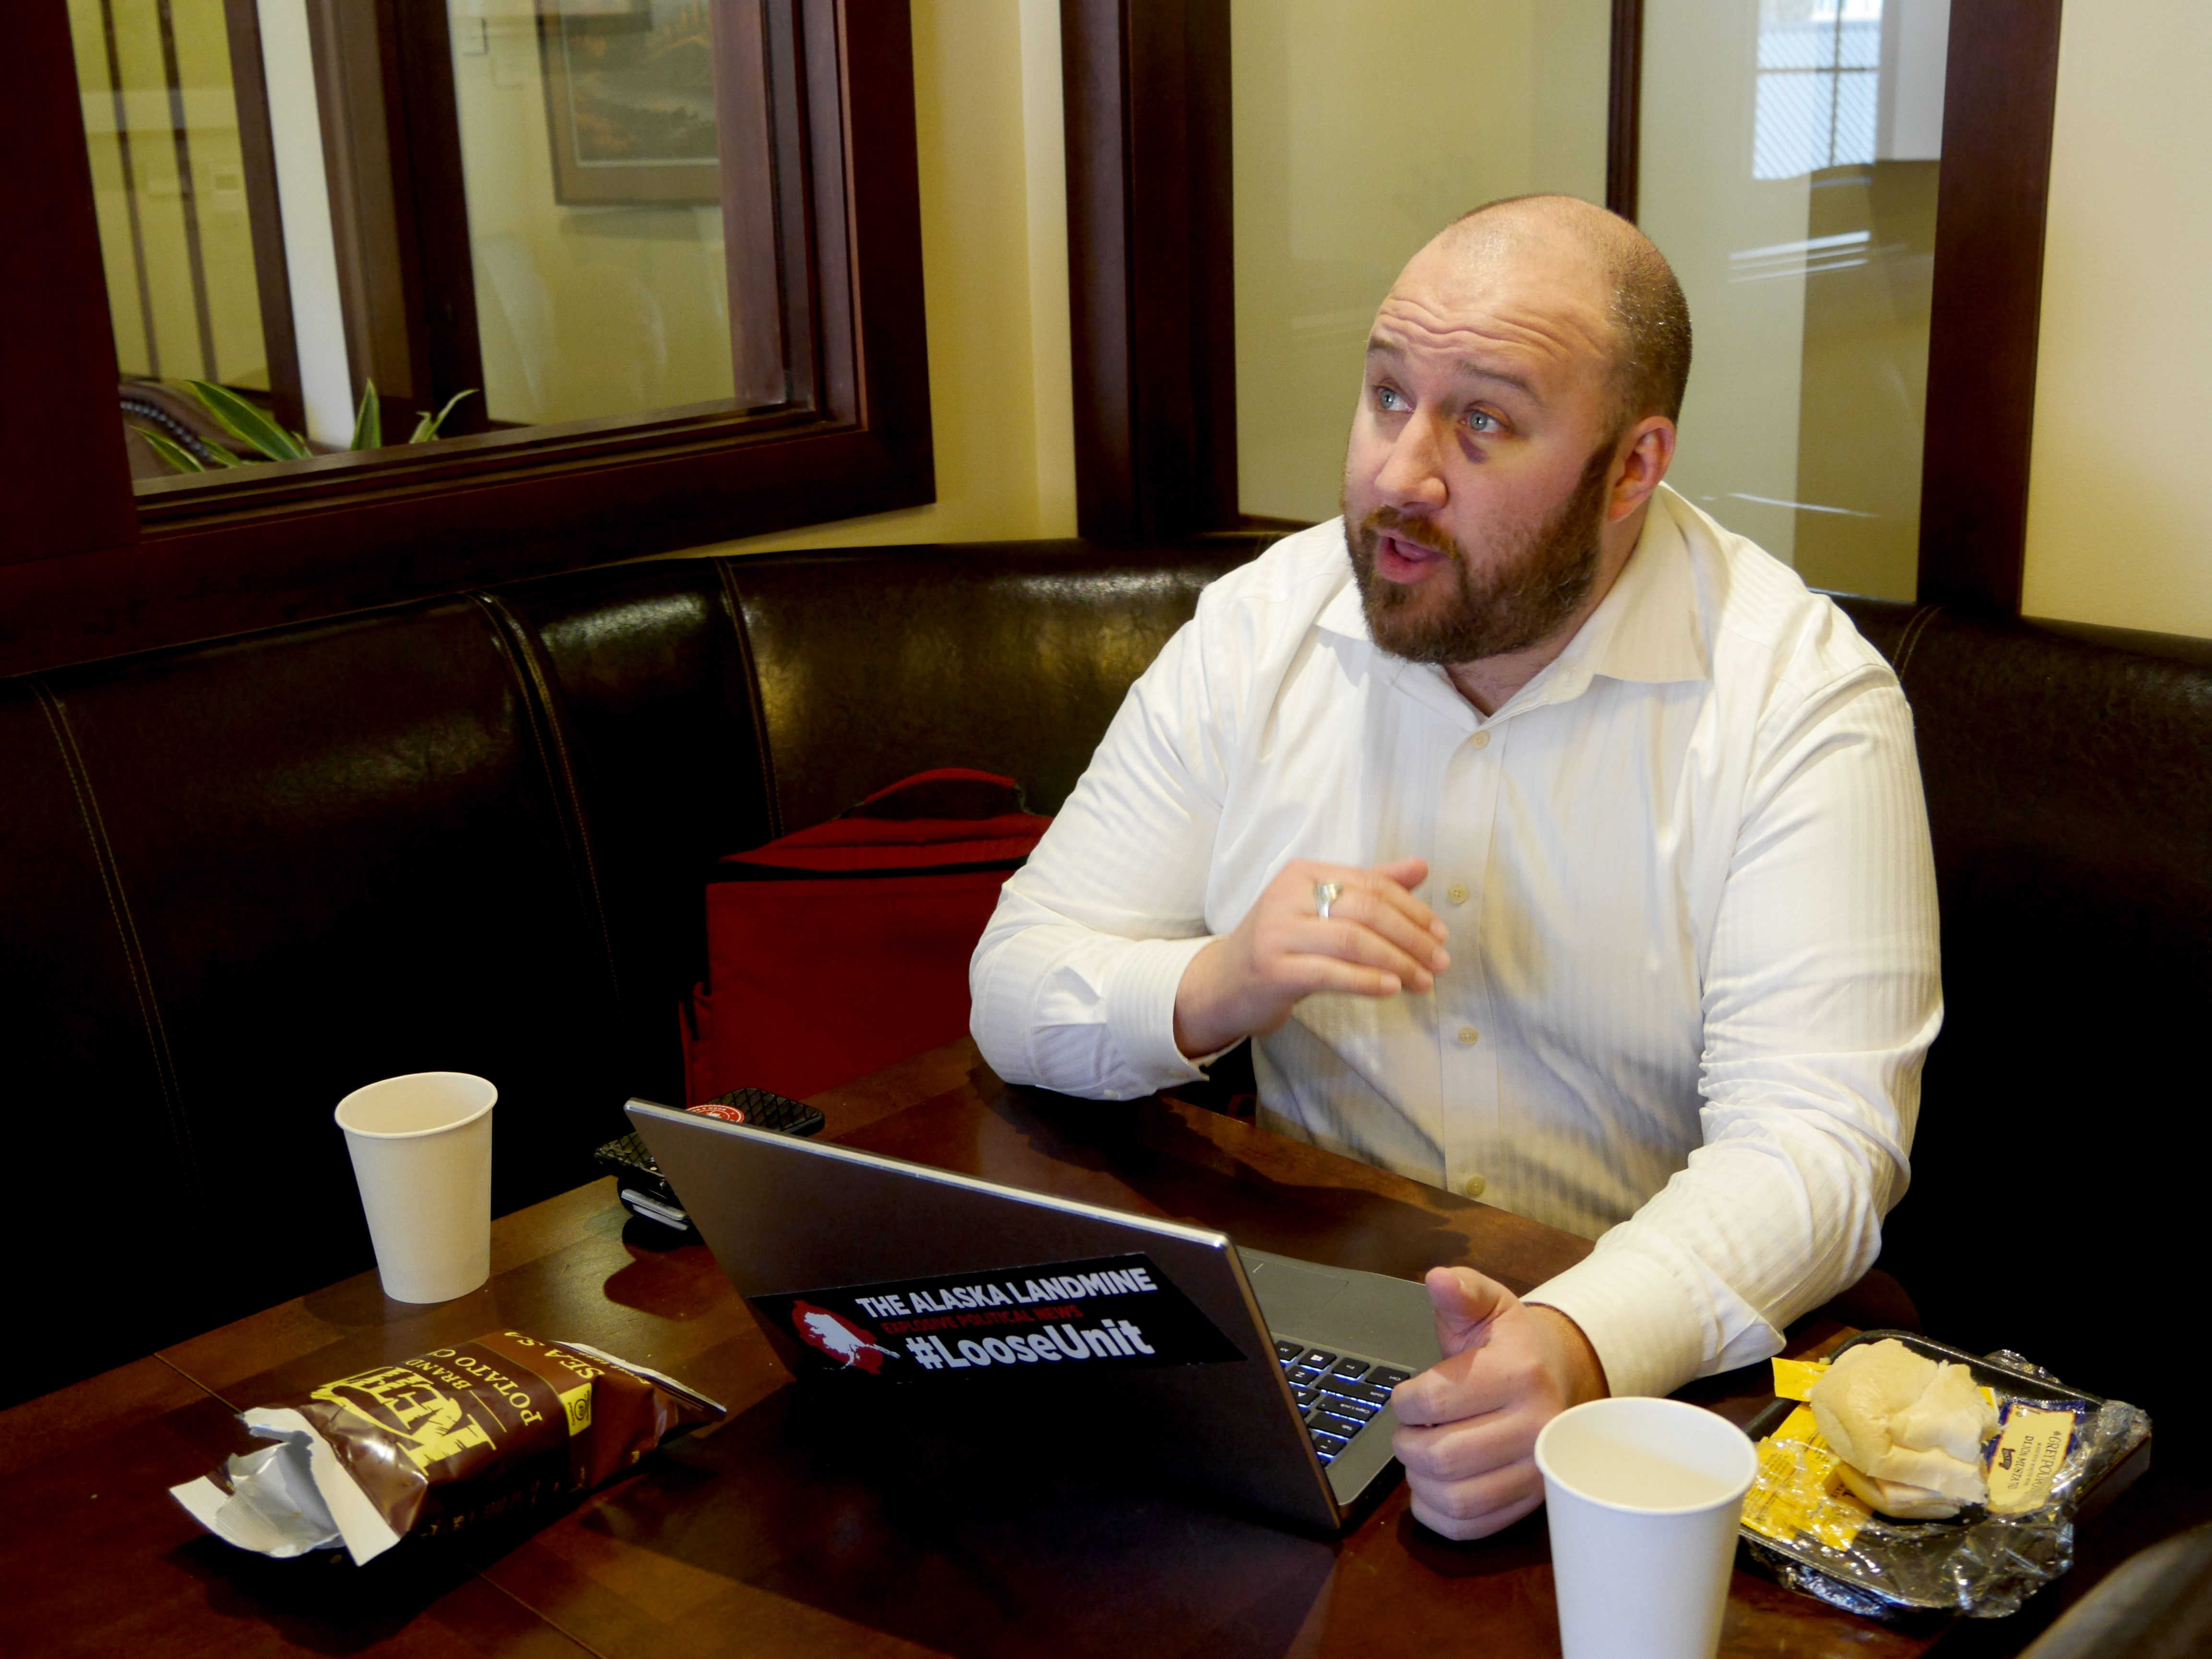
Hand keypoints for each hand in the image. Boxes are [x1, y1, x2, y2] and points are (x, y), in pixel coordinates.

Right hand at [1172, 857, 1449, 1056]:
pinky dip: (1367, 981)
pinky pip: (1330, 972)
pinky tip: (1391, 989)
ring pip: (1352, 941)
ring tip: (1423, 981)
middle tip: (1440, 961)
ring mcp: (1276, 932)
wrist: (1223, 984)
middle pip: (1365, 910)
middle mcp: (1287, 896)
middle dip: (1411, 937)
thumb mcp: (1322, 909)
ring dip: (1397, 962)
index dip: (1412, 908)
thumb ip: (1369, 886)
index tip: (1440, 934)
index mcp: (1303, 874)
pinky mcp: (1272, 969)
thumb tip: (1420, 867)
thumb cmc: (1281, 944)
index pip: (1370, 884)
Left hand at [1389, 1267, 1607, 1539]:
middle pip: (1442, 1456)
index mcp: (1520, 1374)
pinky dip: (1437, 1514)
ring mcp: (1537, 1472)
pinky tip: (1430, 1488)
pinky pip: (1471, 1527)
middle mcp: (1536, 1428)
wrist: (1557, 1378)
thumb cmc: (1509, 1344)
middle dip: (1407, 1444)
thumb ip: (1460, 1291)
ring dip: (1419, 1481)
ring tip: (1419, 1457)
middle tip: (1408, 1432)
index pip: (1435, 1402)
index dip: (1405, 1401)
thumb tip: (1437, 1278)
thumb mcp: (1488, 1305)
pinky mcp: (1531, 1504)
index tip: (1409, 1396)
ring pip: (1456, 1498)